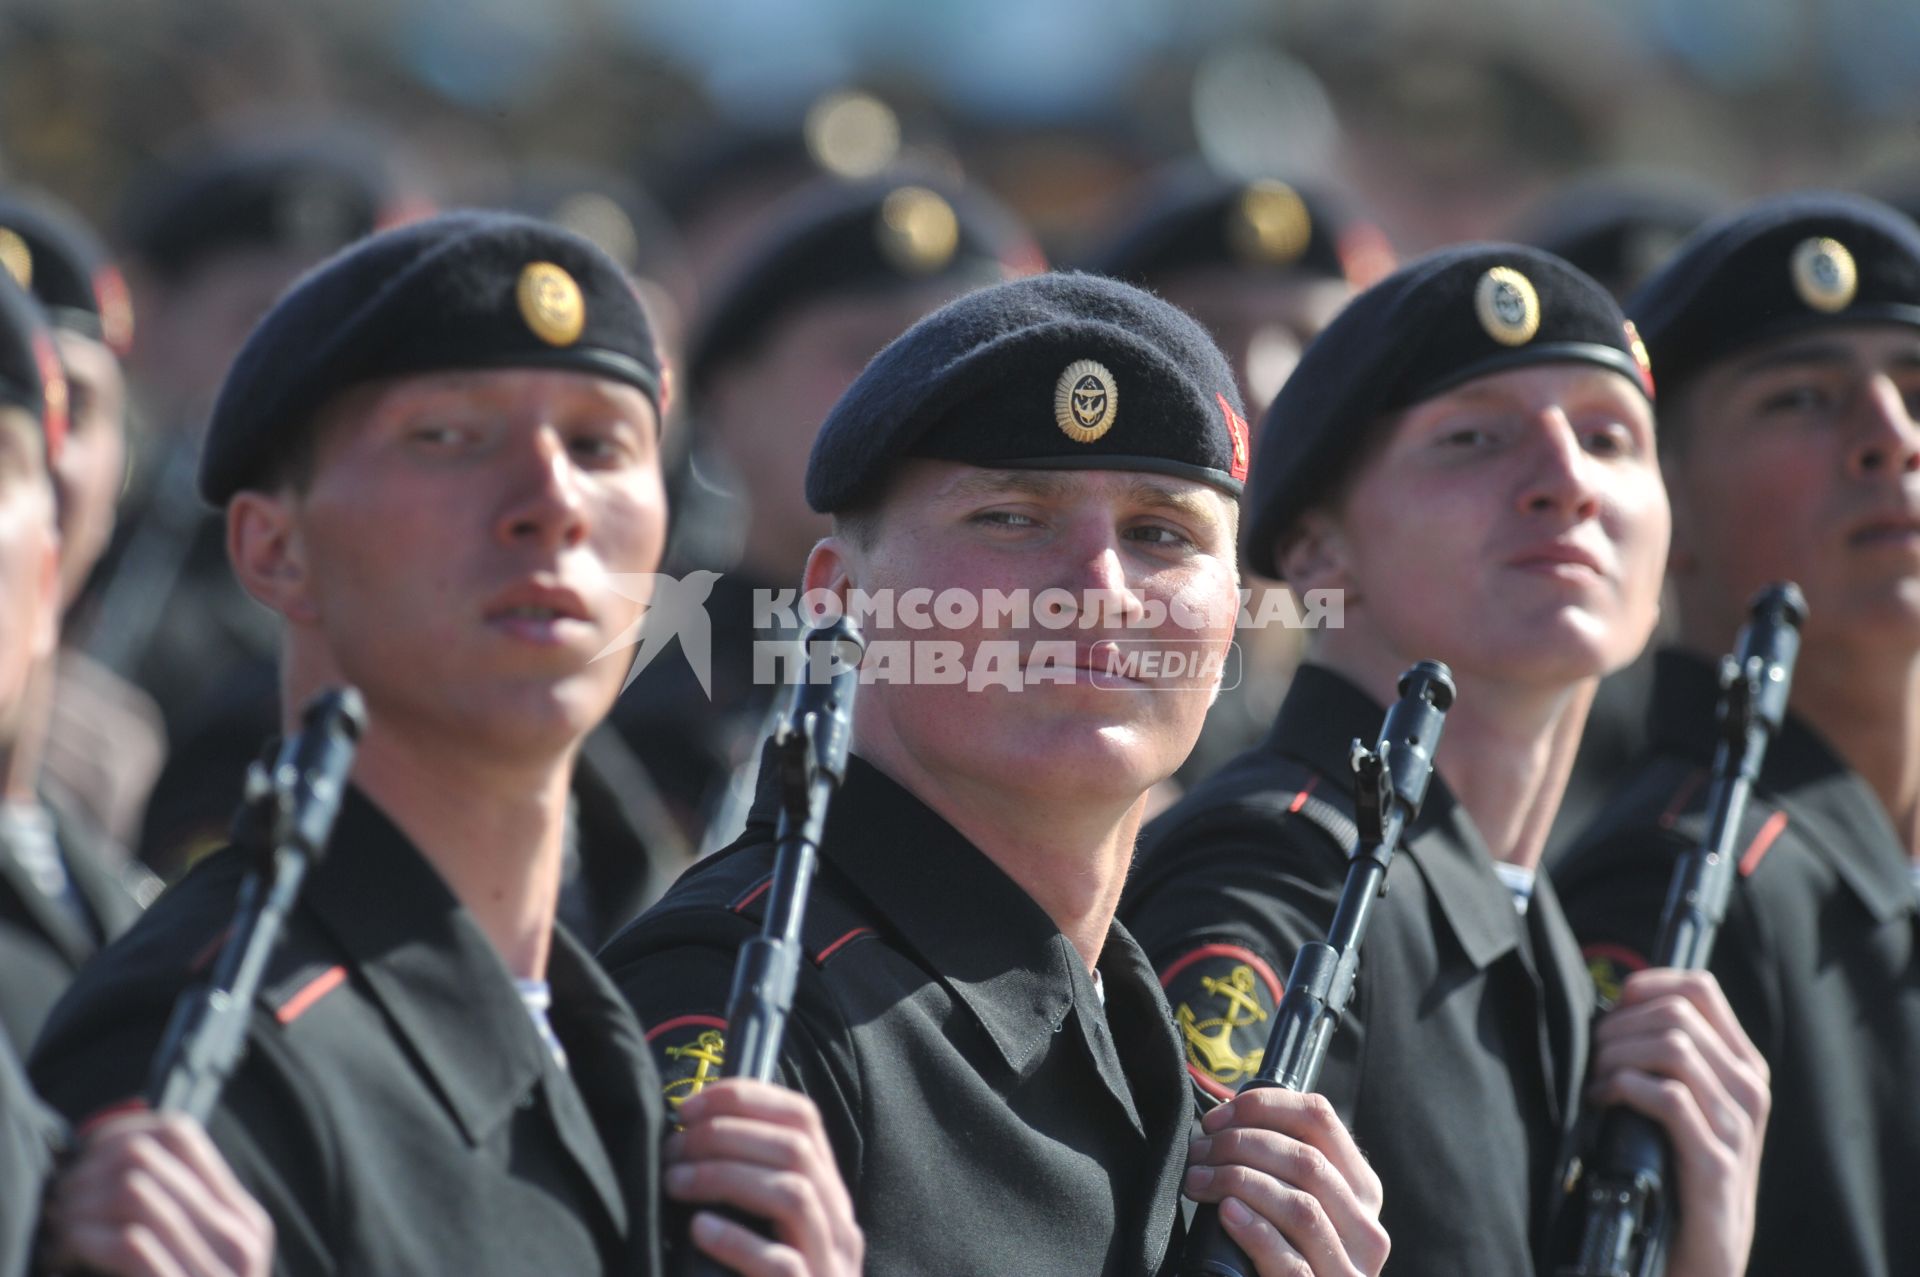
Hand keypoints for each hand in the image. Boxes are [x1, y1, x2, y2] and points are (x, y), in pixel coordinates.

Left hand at [40, 1110, 272, 1276]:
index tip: (82, 1160)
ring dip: (80, 1209)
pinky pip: (132, 1243)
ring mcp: (217, 1271)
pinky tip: (73, 1252)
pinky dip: (90, 1241)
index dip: (119, 1133)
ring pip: (136, 1192)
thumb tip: (116, 1163)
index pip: (182, 1135)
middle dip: (87, 1175)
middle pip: (149, 1158)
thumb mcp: (198, 1265)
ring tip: (62, 1229)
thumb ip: (178, 1219)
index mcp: (242, 1218)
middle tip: (61, 1202)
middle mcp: (238, 1236)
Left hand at [665, 1080, 863, 1276]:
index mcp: (828, 1201)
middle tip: (672, 1149)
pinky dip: (737, 1240)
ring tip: (676, 1182)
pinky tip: (698, 1231)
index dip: (747, 1098)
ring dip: (726, 1176)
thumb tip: (689, 1139)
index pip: (804, 1120)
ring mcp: (829, 1268)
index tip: (690, 1105)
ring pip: (793, 1194)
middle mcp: (838, 1228)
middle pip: (796, 1149)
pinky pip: (781, 1264)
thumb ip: (749, 1193)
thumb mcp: (767, 1236)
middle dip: (726, 1134)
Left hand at [1183, 1088, 1388, 1276]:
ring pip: (1302, 1208)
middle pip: (1308, 1161)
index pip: (1321, 1119)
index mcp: (1360, 1190)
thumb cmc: (1286, 1255)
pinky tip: (1228, 1214)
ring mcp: (1350, 1269)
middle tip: (1199, 1153)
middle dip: (1241, 1146)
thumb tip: (1224, 1124)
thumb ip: (1281, 1168)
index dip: (1264, 1107)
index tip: (1217, 1118)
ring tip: (1200, 1182)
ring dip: (1240, 1183)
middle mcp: (1366, 1227)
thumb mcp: (1295, 1206)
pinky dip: (1257, 1232)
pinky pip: (1292, 1263)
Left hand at [1588, 969, 1769, 1276]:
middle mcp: (1748, 1088)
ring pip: (1672, 1047)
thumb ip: (1666, 1056)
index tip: (1613, 1008)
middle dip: (1618, 1027)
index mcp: (1742, 1065)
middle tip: (1592, 1059)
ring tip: (1596, 1081)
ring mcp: (1736, 1125)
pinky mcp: (1716, 1162)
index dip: (1647, 984)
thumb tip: (1614, 1010)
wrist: (1704, 1248)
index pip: (1700, 988)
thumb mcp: (1685, 1102)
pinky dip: (1623, 1089)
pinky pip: (1668, 1098)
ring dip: (1616, 1056)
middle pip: (1676, 1014)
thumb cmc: (1679, 1167)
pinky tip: (1603, 1103)